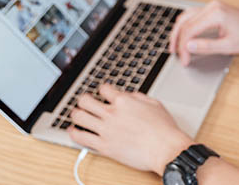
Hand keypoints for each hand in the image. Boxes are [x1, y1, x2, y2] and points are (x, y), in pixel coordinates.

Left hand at [69, 85, 191, 174]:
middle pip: (85, 100)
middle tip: (84, 102)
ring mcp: (105, 130)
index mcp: (124, 101)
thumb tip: (129, 96)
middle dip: (84, 99)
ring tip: (76, 114)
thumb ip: (138, 97)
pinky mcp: (103, 146)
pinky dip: (74, 133)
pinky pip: (81, 138)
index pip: (104, 89)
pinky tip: (73, 131)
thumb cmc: (163, 129)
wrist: (165, 149)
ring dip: (75, 113)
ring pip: (79, 116)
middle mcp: (111, 113)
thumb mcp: (154, 104)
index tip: (102, 93)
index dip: (102, 89)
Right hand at [170, 0, 238, 65]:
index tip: (185, 60)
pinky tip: (184, 36)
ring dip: (179, 31)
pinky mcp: (212, 8)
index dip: (183, 47)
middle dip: (177, 39)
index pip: (190, 30)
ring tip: (175, 46)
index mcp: (215, 14)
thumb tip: (188, 47)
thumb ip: (206, 47)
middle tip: (175, 54)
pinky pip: (193, 15)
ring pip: (186, 16)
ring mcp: (211, 6)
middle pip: (184, 22)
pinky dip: (186, 25)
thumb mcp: (228, 46)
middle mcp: (211, 6)